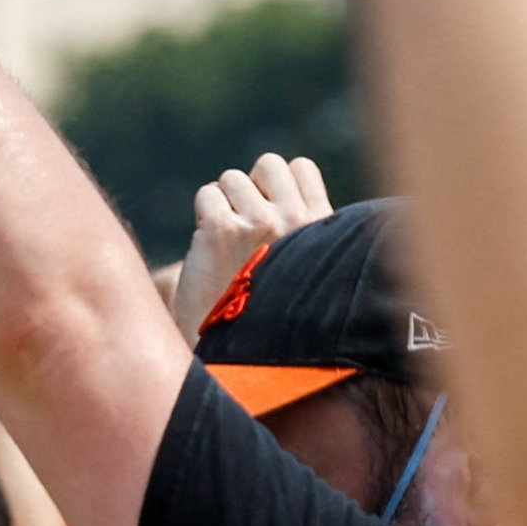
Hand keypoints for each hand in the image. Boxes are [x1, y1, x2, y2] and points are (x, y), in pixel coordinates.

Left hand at [170, 151, 334, 334]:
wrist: (243, 361)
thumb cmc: (273, 320)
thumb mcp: (308, 272)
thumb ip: (302, 230)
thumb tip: (276, 188)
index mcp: (323, 228)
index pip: (301, 168)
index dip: (279, 185)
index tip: (269, 213)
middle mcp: (296, 221)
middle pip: (267, 164)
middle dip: (251, 187)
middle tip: (243, 226)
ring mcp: (259, 223)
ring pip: (232, 179)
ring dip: (223, 204)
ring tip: (226, 245)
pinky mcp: (221, 230)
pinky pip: (208, 196)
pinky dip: (203, 217)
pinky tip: (210, 250)